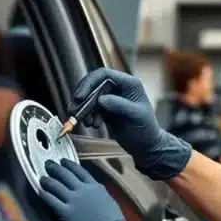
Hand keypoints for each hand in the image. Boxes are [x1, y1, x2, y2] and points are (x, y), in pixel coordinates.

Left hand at [39, 159, 153, 220]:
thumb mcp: (108, 202)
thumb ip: (98, 195)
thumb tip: (90, 193)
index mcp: (95, 187)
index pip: (79, 171)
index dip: (69, 165)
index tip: (63, 161)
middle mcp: (83, 190)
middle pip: (65, 174)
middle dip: (55, 168)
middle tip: (48, 164)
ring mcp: (73, 201)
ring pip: (56, 185)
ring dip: (47, 180)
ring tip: (42, 178)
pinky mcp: (65, 213)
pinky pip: (51, 200)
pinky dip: (44, 194)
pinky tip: (40, 191)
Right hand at [73, 68, 190, 180]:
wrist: (146, 146)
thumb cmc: (146, 129)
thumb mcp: (135, 116)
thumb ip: (119, 105)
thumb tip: (100, 99)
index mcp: (129, 84)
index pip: (104, 75)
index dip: (89, 83)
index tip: (80, 96)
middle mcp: (119, 88)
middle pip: (93, 85)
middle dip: (82, 98)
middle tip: (74, 111)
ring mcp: (111, 98)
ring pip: (90, 97)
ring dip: (84, 109)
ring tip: (88, 123)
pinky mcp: (106, 109)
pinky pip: (91, 108)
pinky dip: (88, 116)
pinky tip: (94, 125)